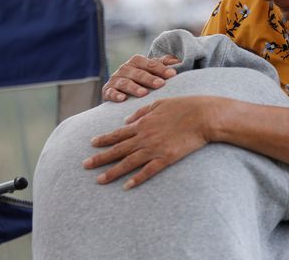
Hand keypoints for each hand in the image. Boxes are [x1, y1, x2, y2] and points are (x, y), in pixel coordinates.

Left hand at [82, 96, 220, 188]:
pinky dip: (136, 179)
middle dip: (100, 158)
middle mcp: (144, 137)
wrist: (203, 116)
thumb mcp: (160, 103)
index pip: (118, 133)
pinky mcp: (166, 158)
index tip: (91, 144)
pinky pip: (148, 171)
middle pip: (118, 149)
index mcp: (143, 123)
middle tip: (84, 166)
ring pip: (128, 162)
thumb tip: (128, 120)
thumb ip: (142, 111)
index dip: (104, 139)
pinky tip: (126, 186)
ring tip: (99, 180)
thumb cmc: (185, 106)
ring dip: (112, 172)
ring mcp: (154, 149)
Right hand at [102, 54, 180, 101]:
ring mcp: (115, 79)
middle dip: (149, 78)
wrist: (119, 91)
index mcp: (137, 61)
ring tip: (144, 93)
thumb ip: (162, 64)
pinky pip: (110, 92)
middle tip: (160, 84)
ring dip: (134, 87)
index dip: (162, 68)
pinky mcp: (107, 91)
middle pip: (138, 73)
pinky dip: (115, 95)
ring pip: (125, 82)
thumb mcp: (151, 69)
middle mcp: (125, 68)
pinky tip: (122, 99)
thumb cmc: (140, 79)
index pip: (151, 64)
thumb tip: (178, 60)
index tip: (173, 74)